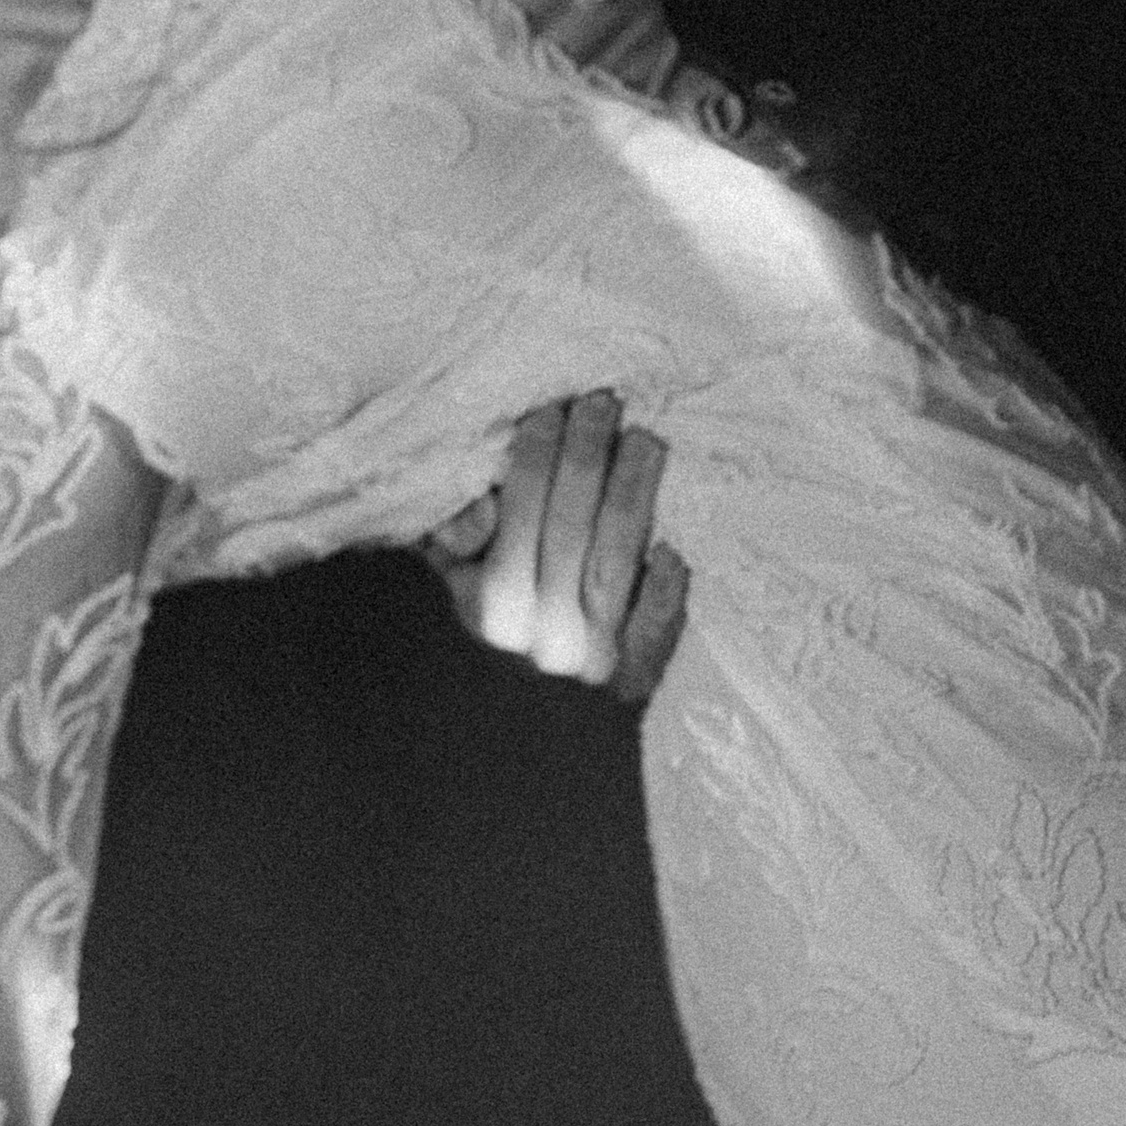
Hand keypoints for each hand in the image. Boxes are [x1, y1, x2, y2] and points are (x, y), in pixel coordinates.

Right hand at [421, 391, 688, 702]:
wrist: (537, 721)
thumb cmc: (502, 608)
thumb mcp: (459, 570)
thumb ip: (453, 533)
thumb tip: (483, 507)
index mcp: (490, 604)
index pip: (515, 517)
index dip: (532, 460)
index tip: (549, 411)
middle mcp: (539, 634)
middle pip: (569, 529)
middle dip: (585, 460)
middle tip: (603, 404)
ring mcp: (590, 658)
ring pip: (613, 563)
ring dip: (632, 496)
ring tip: (645, 441)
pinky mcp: (634, 676)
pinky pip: (652, 629)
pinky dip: (663, 593)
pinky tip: (673, 550)